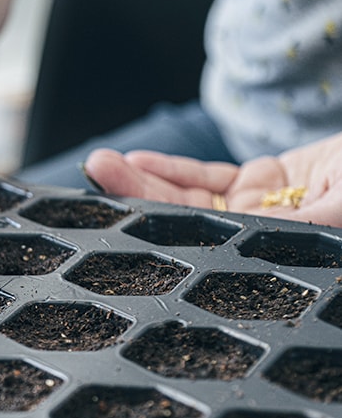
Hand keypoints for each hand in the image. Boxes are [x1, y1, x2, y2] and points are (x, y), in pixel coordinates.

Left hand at [83, 132, 341, 226]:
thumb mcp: (332, 212)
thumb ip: (294, 225)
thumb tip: (248, 230)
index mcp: (268, 258)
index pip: (201, 249)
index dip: (157, 232)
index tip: (118, 220)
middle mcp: (253, 239)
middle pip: (182, 221)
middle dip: (136, 196)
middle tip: (99, 173)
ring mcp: (253, 211)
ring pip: (187, 199)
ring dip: (144, 179)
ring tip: (105, 162)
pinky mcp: (258, 183)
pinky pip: (208, 178)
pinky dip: (174, 168)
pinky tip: (140, 159)